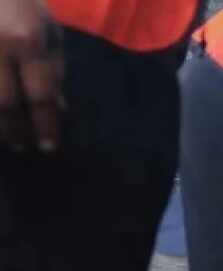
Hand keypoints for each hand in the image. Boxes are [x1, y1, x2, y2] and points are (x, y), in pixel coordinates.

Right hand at [0, 0, 62, 151]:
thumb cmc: (22, 8)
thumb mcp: (48, 32)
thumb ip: (54, 70)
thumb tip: (59, 109)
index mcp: (28, 42)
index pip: (40, 95)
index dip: (44, 125)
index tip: (48, 147)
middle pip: (4, 103)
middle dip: (14, 130)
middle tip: (21, 145)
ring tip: (3, 137)